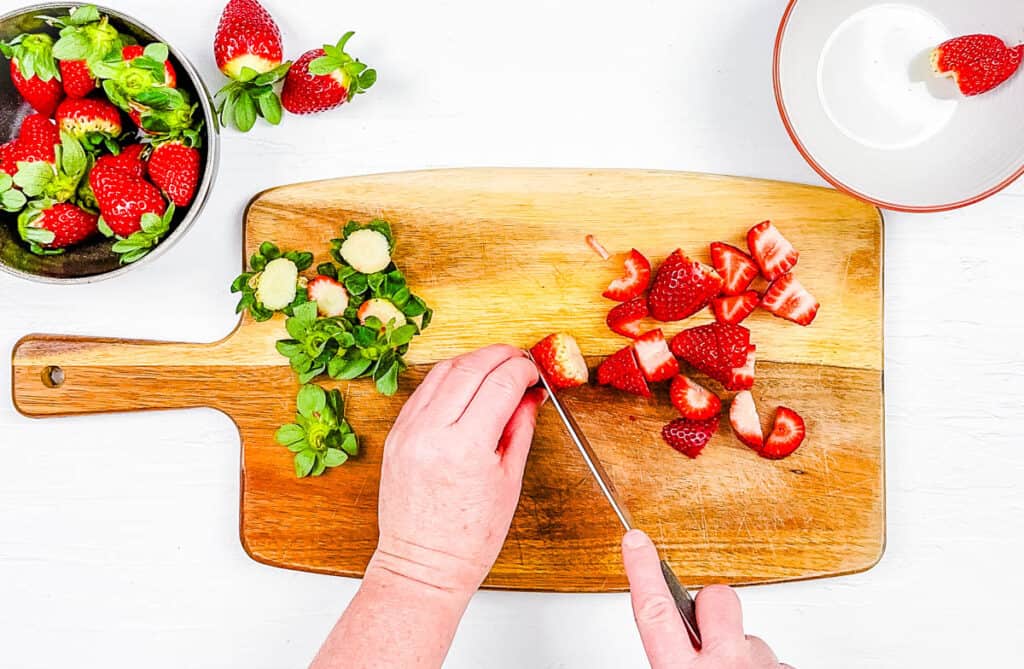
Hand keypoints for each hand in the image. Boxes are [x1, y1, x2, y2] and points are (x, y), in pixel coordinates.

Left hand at [367, 344, 542, 600]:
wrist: (423, 565)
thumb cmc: (468, 537)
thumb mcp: (508, 481)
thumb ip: (520, 429)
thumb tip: (531, 395)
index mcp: (466, 448)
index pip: (500, 384)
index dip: (523, 370)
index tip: (535, 372)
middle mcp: (432, 433)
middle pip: (471, 368)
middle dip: (500, 355)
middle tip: (520, 359)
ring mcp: (408, 432)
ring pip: (443, 371)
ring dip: (473, 360)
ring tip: (495, 366)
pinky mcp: (395, 435)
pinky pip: (422, 391)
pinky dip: (447, 378)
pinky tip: (465, 383)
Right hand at [622, 530, 791, 668]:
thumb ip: (674, 662)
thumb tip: (678, 650)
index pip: (655, 610)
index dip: (643, 570)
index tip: (636, 540)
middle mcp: (726, 663)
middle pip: (715, 599)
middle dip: (711, 605)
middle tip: (711, 635)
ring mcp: (761, 665)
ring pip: (750, 637)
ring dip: (743, 655)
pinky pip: (775, 661)